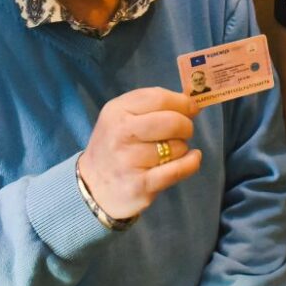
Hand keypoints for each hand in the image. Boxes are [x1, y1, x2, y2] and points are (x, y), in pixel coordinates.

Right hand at [79, 87, 201, 219]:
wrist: (92, 186)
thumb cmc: (115, 145)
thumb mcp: (122, 116)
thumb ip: (153, 106)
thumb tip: (193, 104)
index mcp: (117, 111)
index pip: (159, 98)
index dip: (182, 102)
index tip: (192, 108)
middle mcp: (120, 134)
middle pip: (172, 121)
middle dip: (186, 125)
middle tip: (184, 131)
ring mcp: (129, 161)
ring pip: (176, 147)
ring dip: (182, 148)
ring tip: (170, 151)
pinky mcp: (140, 185)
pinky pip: (177, 170)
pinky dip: (191, 163)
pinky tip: (192, 159)